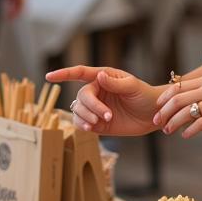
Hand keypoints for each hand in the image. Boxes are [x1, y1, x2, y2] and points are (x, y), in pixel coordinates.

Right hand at [45, 65, 161, 135]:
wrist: (152, 115)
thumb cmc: (144, 96)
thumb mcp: (132, 87)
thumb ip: (115, 83)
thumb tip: (99, 76)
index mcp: (103, 77)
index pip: (80, 73)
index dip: (64, 74)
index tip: (49, 76)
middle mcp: (96, 90)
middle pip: (81, 96)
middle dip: (91, 106)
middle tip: (107, 116)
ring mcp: (95, 107)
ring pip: (78, 110)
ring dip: (86, 117)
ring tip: (100, 122)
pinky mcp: (96, 122)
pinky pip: (80, 122)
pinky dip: (82, 125)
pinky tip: (91, 128)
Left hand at [154, 71, 201, 138]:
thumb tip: (195, 98)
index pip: (180, 86)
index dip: (165, 98)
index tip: (158, 107)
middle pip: (178, 98)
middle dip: (163, 111)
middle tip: (156, 122)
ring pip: (185, 112)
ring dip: (173, 123)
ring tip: (167, 131)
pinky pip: (200, 124)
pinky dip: (189, 131)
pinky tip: (185, 136)